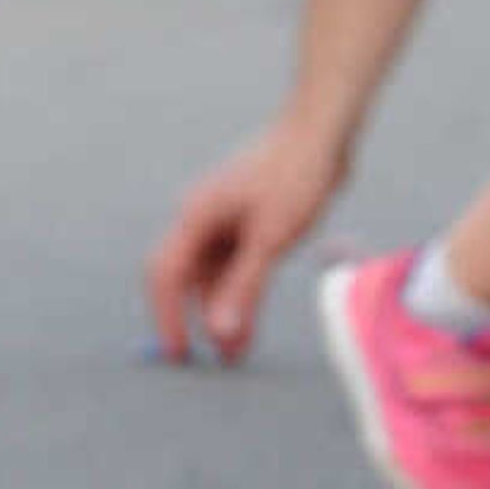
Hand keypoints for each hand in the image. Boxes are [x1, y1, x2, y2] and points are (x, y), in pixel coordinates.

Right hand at [144, 116, 350, 363]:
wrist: (325, 128)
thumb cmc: (298, 172)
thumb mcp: (273, 236)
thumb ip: (244, 285)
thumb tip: (220, 333)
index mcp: (195, 216)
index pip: (164, 275)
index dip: (167, 318)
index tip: (181, 355)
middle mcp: (200, 217)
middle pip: (184, 278)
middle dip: (198, 319)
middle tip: (217, 360)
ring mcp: (222, 216)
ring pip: (210, 273)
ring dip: (222, 309)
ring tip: (239, 349)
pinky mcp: (246, 217)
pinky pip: (232, 262)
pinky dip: (240, 289)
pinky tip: (251, 317)